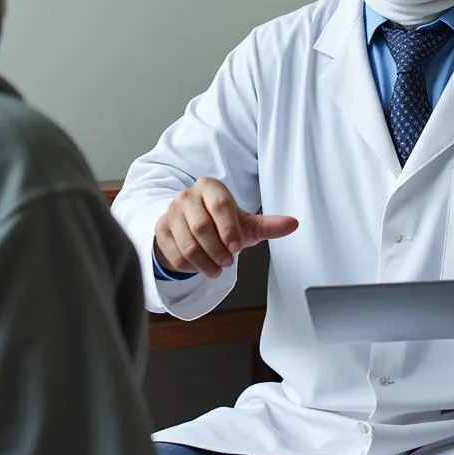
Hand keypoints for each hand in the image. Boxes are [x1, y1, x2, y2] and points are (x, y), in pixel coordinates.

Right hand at [153, 177, 298, 278]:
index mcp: (210, 186)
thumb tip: (293, 224)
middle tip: (228, 261)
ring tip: (216, 268)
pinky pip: (175, 254)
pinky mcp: (160, 230)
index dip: (230, 229)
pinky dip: (190, 266)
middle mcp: (187, 195)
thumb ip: (268, 225)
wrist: (191, 229)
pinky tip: (200, 265)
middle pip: (202, 227)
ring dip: (205, 262)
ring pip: (187, 243)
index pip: (220, 205)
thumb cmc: (222, 224)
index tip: (237, 247)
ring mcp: (171, 212)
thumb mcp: (245, 224)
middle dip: (217, 249)